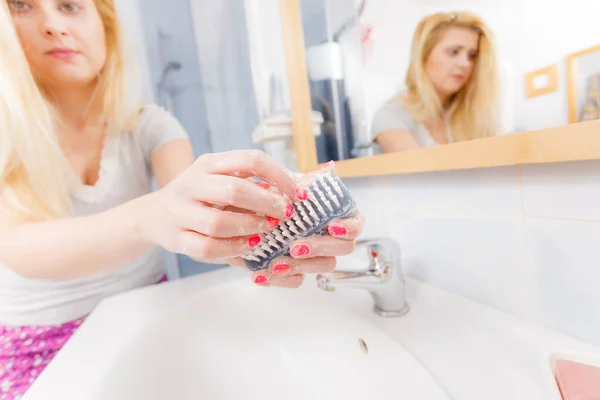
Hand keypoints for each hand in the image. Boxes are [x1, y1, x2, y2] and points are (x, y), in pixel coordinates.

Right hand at [138, 150, 306, 261]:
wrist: (153, 215)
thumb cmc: (200, 199)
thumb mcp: (221, 182)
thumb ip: (253, 186)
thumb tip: (300, 193)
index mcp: (210, 163)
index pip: (250, 160)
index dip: (280, 176)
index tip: (299, 194)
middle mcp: (192, 182)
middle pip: (235, 189)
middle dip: (267, 203)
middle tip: (286, 214)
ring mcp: (180, 211)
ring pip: (218, 221)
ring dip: (250, 227)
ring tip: (268, 230)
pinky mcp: (175, 238)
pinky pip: (207, 247)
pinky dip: (233, 248)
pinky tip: (250, 246)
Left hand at [227, 161, 365, 287]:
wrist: (251, 214)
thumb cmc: (280, 198)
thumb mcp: (291, 186)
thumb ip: (310, 181)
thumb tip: (330, 169)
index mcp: (338, 216)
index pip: (356, 225)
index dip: (349, 228)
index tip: (331, 226)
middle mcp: (332, 238)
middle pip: (342, 249)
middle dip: (319, 248)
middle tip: (295, 246)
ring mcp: (317, 256)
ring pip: (322, 267)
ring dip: (300, 266)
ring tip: (275, 264)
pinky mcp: (299, 271)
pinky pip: (297, 280)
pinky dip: (279, 279)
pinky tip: (261, 275)